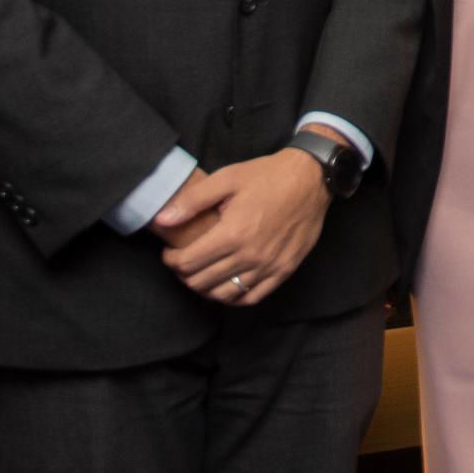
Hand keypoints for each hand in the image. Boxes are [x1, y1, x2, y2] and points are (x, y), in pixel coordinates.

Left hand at [156, 148, 331, 305]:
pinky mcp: (284, 270)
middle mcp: (250, 255)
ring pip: (224, 294)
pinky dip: (234, 298)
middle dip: (184, 275)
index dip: (171, 260)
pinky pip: (252, 297)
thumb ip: (192, 201)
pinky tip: (226, 287)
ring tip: (201, 275)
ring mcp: (269, 266)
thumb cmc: (267, 175)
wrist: (311, 178)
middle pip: (202, 282)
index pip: (188, 262)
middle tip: (182, 262)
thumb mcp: (227, 178)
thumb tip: (162, 220)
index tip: (169, 253)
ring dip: (205, 289)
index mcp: (232, 233)